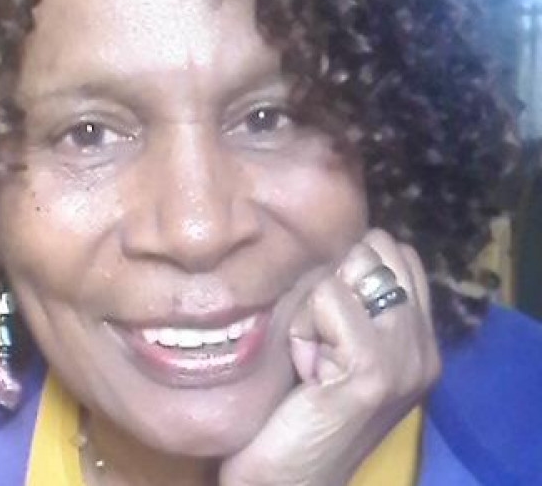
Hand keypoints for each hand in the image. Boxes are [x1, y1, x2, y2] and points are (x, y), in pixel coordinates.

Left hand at [219, 229, 440, 485]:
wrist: (289, 479)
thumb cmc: (300, 411)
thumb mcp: (338, 351)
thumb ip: (354, 307)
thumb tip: (339, 251)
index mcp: (422, 342)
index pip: (400, 255)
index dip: (351, 264)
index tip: (326, 314)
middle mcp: (424, 347)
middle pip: (379, 250)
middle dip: (335, 277)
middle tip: (317, 336)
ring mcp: (405, 359)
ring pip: (351, 270)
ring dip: (314, 305)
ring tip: (310, 355)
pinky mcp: (373, 371)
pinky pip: (329, 298)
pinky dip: (303, 326)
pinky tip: (305, 367)